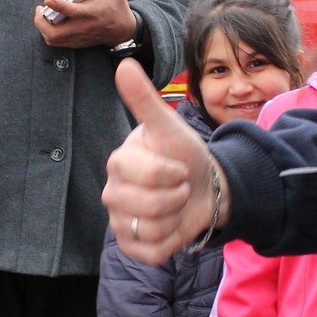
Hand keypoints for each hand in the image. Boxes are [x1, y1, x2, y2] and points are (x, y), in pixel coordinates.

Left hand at [35, 0, 138, 48]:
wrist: (124, 31)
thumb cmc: (118, 7)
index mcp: (91, 13)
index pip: (72, 11)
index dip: (58, 5)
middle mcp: (83, 27)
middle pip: (55, 32)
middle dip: (41, 21)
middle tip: (40, 9)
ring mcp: (79, 37)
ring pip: (53, 39)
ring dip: (42, 28)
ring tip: (42, 15)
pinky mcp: (77, 43)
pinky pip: (56, 42)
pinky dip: (48, 34)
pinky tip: (49, 23)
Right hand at [104, 59, 227, 263]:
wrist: (204, 188)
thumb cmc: (184, 155)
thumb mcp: (170, 127)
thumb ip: (146, 100)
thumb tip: (124, 64)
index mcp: (118, 163)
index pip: (148, 175)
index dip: (174, 173)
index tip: (178, 167)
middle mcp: (112, 193)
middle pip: (149, 206)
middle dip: (177, 196)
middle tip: (179, 186)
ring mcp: (119, 222)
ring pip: (152, 229)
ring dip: (176, 218)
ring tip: (176, 205)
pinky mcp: (132, 246)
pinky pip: (153, 252)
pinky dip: (171, 241)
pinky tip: (172, 226)